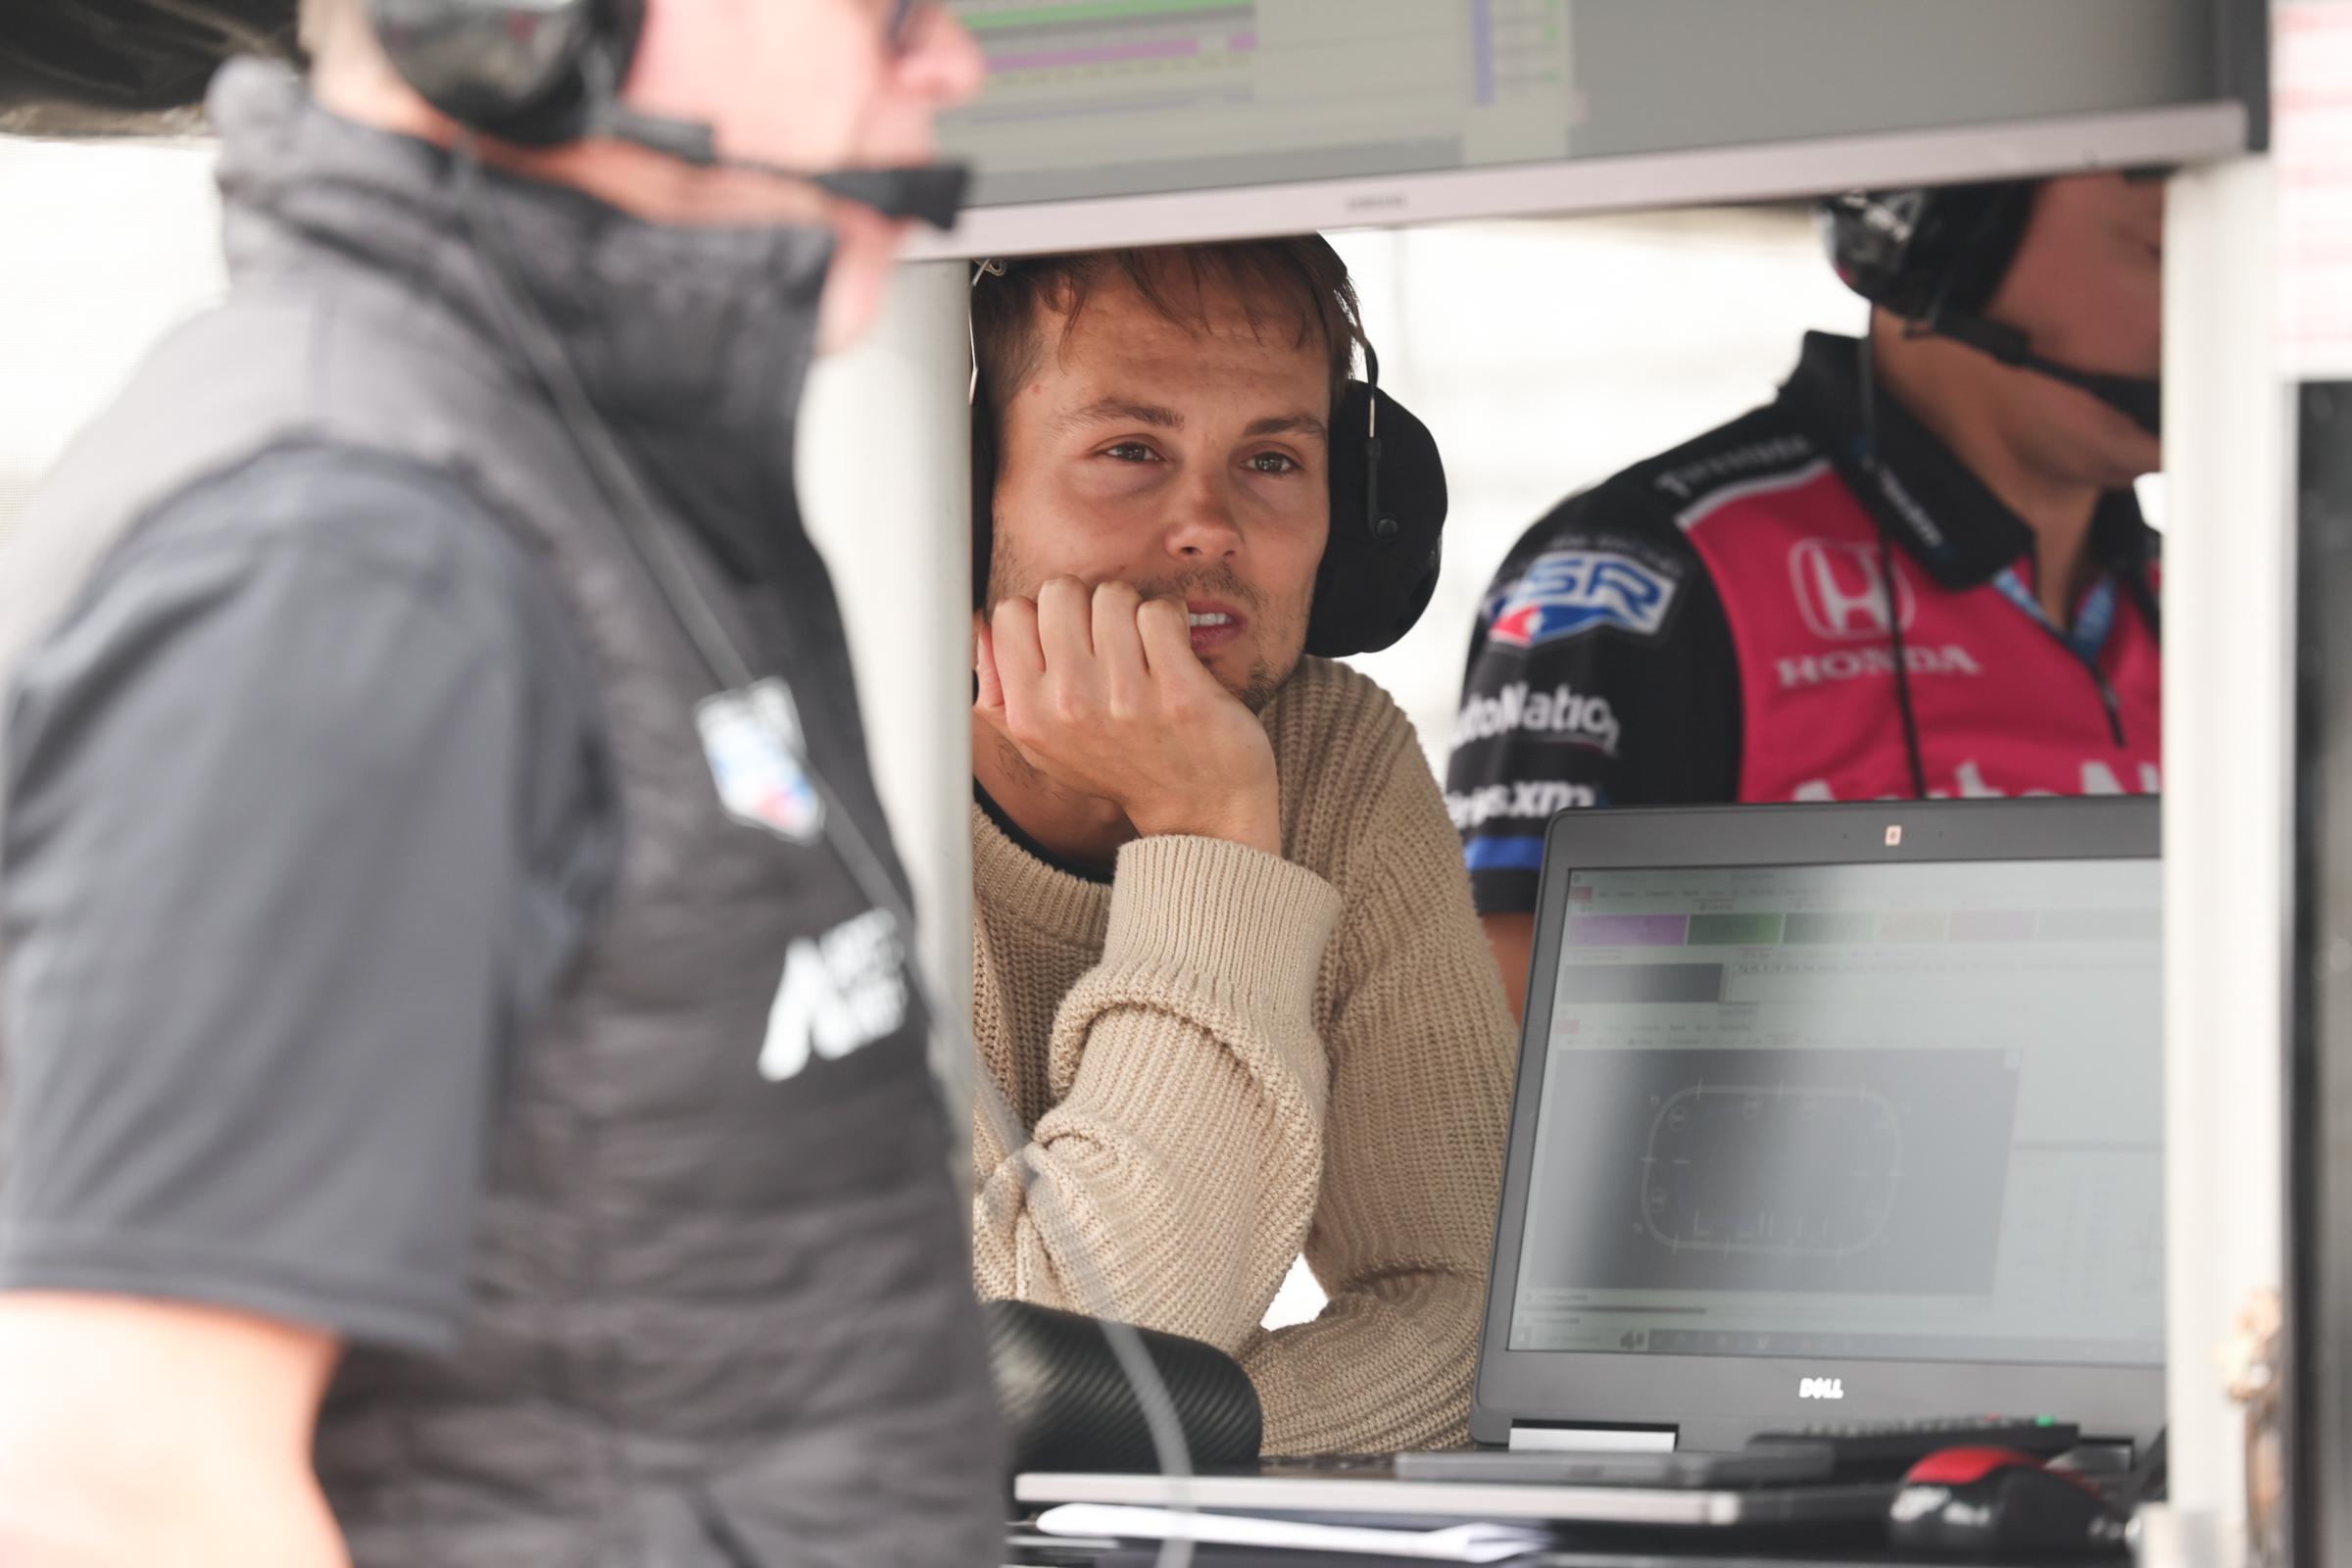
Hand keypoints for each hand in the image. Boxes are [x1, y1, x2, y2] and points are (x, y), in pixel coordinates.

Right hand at [976, 577, 1280, 855]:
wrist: (1197, 807)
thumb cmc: (1119, 764)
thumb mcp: (1041, 746)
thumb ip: (999, 692)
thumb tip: (980, 628)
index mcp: (1028, 715)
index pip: (1009, 613)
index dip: (1041, 615)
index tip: (1068, 640)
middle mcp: (1069, 706)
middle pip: (1060, 590)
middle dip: (1087, 604)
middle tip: (1108, 639)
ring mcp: (1124, 698)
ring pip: (1113, 595)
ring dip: (1133, 611)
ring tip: (1143, 648)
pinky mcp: (1179, 691)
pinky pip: (1161, 612)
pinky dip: (1173, 619)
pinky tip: (1174, 648)